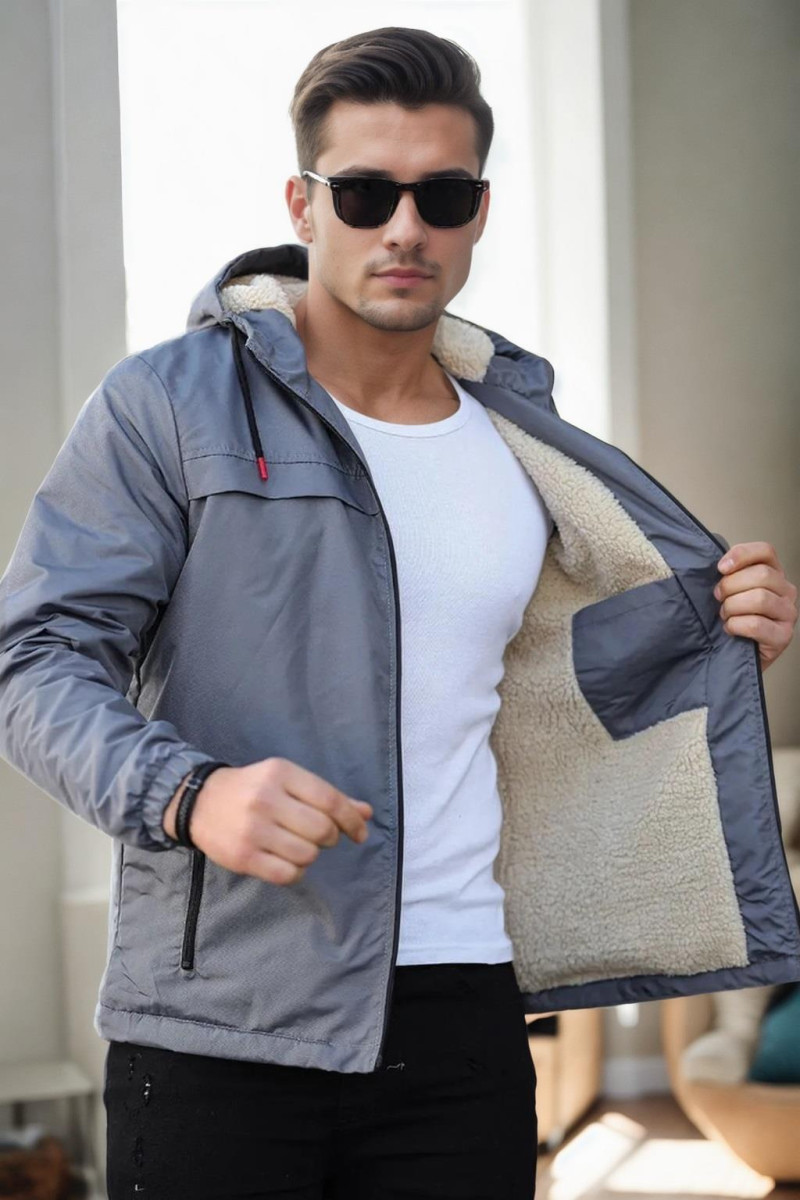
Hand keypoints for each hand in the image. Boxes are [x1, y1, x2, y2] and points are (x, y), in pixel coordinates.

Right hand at [164, 758, 372, 884]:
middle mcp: (267, 799)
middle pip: (322, 830)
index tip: (360, 833)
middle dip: (330, 838)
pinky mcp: (243, 856)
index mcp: (281, 774)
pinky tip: (287, 862)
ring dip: (310, 855)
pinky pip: (287, 874)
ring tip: (297, 846)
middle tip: (319, 837)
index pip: (330, 799)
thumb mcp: (288, 782)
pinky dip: (295, 872)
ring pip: (307, 854)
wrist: (200, 802)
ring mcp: (253, 829)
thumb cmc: (253, 789)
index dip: (352, 819)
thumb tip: (366, 813)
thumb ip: (327, 797)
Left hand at [713, 542, 797, 671]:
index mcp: (774, 573)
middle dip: (730, 586)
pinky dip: (736, 626)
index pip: (765, 551)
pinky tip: (730, 629)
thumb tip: (719, 564)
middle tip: (718, 597)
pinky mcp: (783, 636)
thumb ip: (729, 573)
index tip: (720, 568)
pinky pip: (756, 624)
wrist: (735, 653)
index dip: (741, 555)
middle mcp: (786, 591)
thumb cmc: (732, 617)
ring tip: (725, 615)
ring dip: (732, 607)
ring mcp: (788, 614)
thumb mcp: (730, 590)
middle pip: (761, 574)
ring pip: (759, 598)